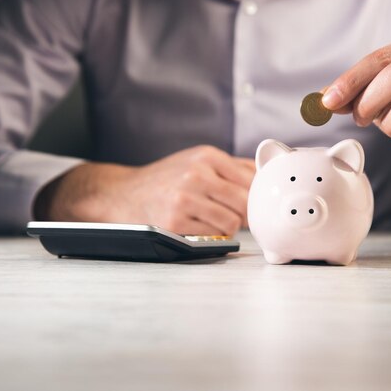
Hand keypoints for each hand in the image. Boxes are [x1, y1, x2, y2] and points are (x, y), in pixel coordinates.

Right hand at [34, 145, 254, 235]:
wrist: (123, 194)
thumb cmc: (166, 179)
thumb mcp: (197, 160)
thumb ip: (232, 166)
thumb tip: (267, 175)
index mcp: (207, 156)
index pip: (252, 179)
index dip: (257, 196)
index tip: (255, 203)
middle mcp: (196, 174)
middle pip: (245, 202)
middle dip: (245, 214)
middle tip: (236, 217)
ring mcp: (185, 198)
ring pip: (233, 221)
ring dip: (229, 226)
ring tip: (214, 220)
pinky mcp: (175, 222)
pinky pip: (213, 234)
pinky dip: (212, 234)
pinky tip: (199, 226)